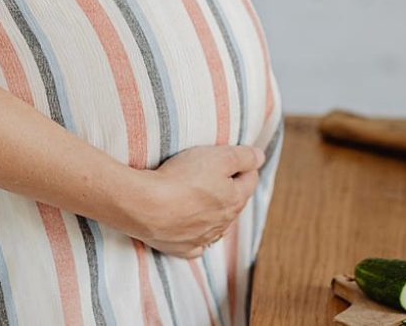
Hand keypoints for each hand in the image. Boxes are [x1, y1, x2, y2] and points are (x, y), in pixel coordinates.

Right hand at [117, 145, 263, 258]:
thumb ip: (245, 157)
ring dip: (213, 212)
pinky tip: (191, 229)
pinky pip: (196, 245)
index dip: (243, 164)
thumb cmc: (182, 178)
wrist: (145, 205)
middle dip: (229, 188)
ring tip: (200, 198)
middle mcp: (223, 223)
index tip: (232, 155)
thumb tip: (260, 157)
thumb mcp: (220, 157)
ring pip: (217, 225)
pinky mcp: (181, 248)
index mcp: (235, 200)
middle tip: (215, 173)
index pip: (250, 179)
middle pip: (233, 202)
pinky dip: (197, 237)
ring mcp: (202, 238)